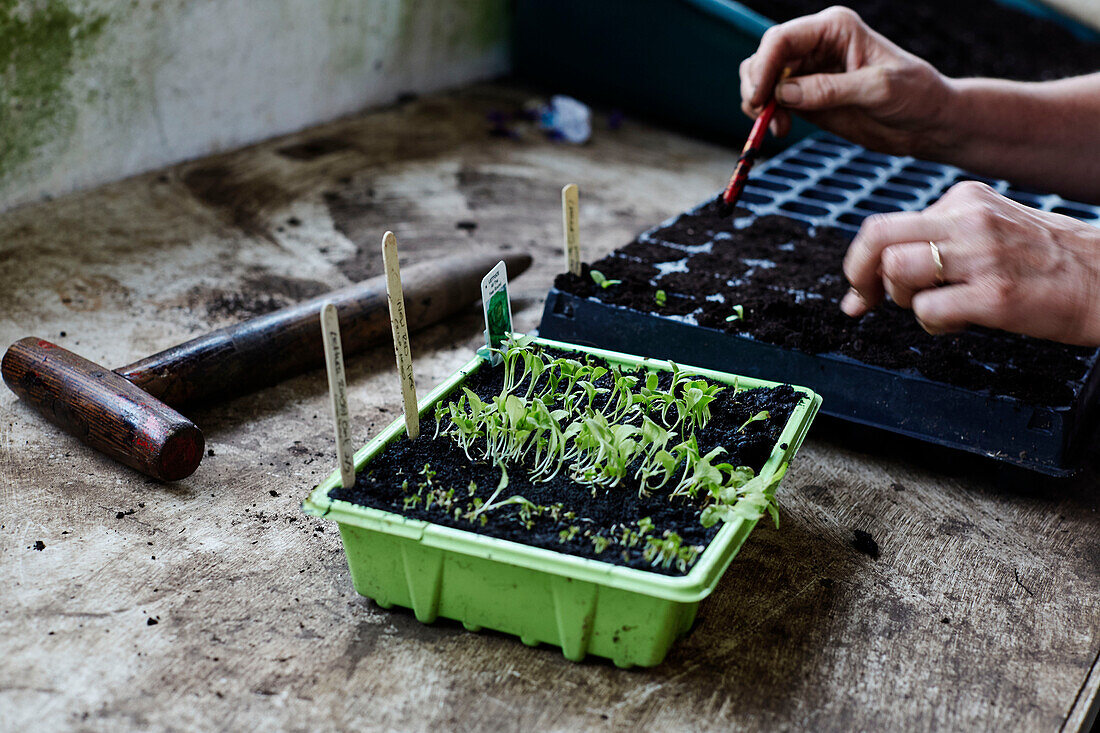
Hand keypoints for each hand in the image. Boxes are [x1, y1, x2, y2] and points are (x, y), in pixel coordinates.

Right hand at [739, 6, 953, 155]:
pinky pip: (772, 100)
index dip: (763, 67)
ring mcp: (809, 70)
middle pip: (764, 56)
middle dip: (756, 85)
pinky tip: (780, 129)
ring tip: (776, 127)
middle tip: (763, 116)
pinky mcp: (806, 96)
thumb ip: (830, 89)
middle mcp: (816, 44)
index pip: (782, 39)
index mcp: (834, 28)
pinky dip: (767, 115)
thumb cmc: (914, 95)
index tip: (760, 99)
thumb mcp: (877, 90)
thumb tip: (784, 93)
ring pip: (762, 78)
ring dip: (758, 103)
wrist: (927, 121)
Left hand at [841, 182, 1099, 345]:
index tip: (859, 290)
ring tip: (937, 308)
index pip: (886, 225)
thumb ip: (936, 242)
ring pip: (897, 270)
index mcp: (964, 198)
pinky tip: (961, 322)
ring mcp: (982, 254)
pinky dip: (932, 325)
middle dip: (859, 274)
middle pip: (877, 237)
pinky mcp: (994, 294)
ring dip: (903, 300)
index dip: (861, 262)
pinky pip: (926, 310)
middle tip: (867, 301)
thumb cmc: (1044, 264)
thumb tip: (869, 280)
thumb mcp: (989, 230)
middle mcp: (969, 219)